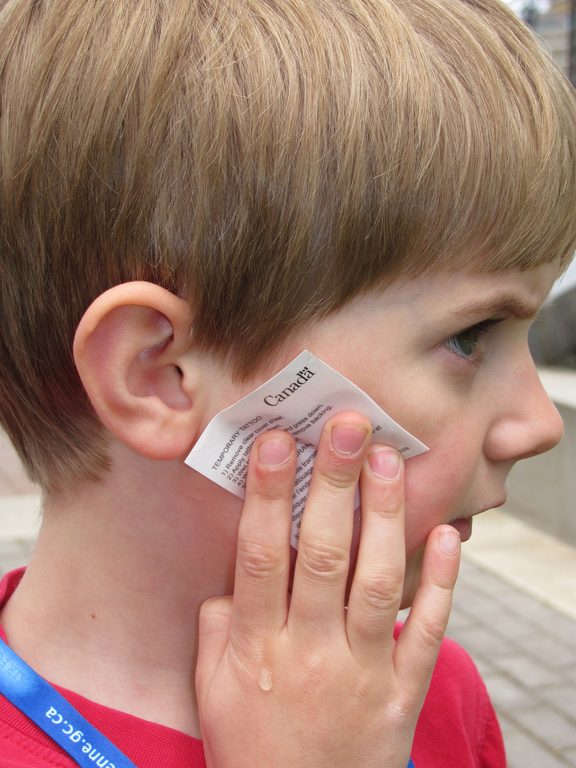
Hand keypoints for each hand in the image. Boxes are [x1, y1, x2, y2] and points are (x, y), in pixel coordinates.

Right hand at [196, 411, 459, 767]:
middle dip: (333, 484)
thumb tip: (236, 575)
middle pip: (322, 555)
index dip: (268, 493)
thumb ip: (217, 627)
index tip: (277, 441)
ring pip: (377, 582)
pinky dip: (443, 582)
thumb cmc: (251, 750)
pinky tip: (449, 533)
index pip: (260, 556)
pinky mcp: (402, 693)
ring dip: (384, 515)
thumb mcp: (211, 692)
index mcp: (258, 649)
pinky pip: (427, 632)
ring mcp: (362, 672)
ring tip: (388, 458)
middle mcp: (311, 652)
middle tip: (347, 426)